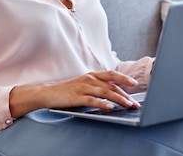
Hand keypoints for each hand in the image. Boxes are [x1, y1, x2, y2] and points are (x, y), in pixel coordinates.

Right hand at [9, 71, 140, 118]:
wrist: (47, 92)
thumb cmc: (67, 90)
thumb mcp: (84, 84)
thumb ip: (97, 86)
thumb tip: (113, 94)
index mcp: (92, 75)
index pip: (111, 75)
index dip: (123, 79)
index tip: (134, 84)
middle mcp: (89, 79)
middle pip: (111, 84)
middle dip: (125, 93)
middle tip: (135, 102)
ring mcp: (83, 87)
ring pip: (105, 92)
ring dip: (118, 99)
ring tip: (127, 105)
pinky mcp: (77, 97)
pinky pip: (93, 100)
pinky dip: (102, 103)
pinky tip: (110, 107)